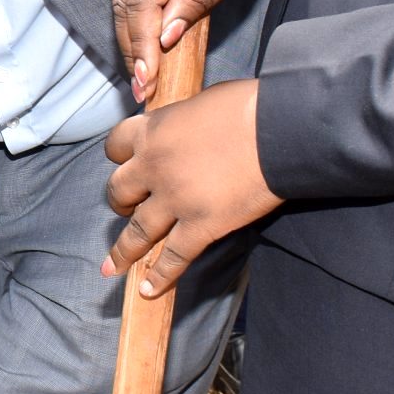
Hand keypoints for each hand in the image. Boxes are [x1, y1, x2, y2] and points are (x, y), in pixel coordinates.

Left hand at [102, 79, 279, 293]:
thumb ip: (180, 122)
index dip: (118, 156)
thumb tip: (181, 131)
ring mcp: (175, 199)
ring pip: (137, 231)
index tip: (123, 162)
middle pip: (118, 190)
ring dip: (125, 249)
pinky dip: (160, 277)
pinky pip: (174, 257)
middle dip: (120, 201)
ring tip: (114, 265)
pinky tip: (147, 290)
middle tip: (126, 208)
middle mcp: (153, 166)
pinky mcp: (201, 225)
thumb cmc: (247, 107)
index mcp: (152, 131)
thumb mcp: (199, 103)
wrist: (279, 130)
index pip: (115, 145)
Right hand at [113, 0, 285, 100]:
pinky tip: (141, 39)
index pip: (142, 4)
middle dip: (131, 49)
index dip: (142, 46)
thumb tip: (167, 36)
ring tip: (140, 73)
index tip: (147, 81)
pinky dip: (130, 15)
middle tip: (141, 90)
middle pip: (123, 4)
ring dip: (128, 36)